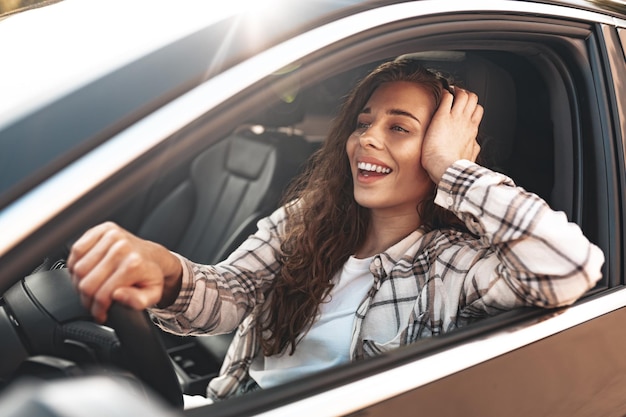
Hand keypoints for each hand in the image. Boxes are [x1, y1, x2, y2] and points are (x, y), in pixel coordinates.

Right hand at [66, 222, 181, 322]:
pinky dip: (75, 265)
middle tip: (93, 304)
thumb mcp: (152, 295)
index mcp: (134, 264)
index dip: (98, 310)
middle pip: (86, 283)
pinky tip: (85, 272)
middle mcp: (122, 247)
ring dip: (78, 283)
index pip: (102, 294)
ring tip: (89, 288)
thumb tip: (118, 295)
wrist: (154, 255)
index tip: (100, 314)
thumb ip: (138, 301)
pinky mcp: (101, 229)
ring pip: (78, 268)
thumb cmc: (150, 276)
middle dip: (87, 299)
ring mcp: (111, 236)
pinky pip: (76, 250)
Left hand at [421, 87, 483, 182]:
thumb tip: (474, 145)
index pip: (477, 111)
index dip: (472, 106)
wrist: (446, 168)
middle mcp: (466, 121)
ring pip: (463, 94)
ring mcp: (455, 118)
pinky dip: (445, 93)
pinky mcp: (442, 117)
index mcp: (472, 131)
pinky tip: (441, 95)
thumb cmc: (455, 166)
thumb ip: (472, 147)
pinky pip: (447, 97)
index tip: (465, 106)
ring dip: (456, 91)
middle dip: (465, 94)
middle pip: (473, 99)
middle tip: (457, 95)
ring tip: (450, 91)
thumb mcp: (471, 156)